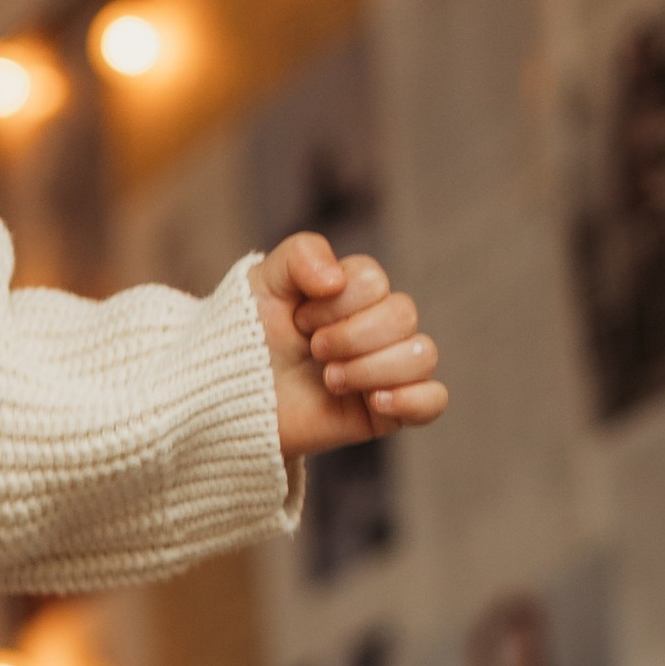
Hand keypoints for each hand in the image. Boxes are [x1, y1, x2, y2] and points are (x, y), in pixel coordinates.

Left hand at [255, 235, 446, 456]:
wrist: (229, 398)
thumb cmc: (247, 337)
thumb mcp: (264, 282)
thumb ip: (302, 254)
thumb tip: (336, 279)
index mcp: (355, 292)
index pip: (373, 281)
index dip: (335, 303)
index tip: (299, 320)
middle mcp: (377, 327)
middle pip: (403, 315)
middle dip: (351, 336)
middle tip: (314, 352)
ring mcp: (385, 369)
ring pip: (423, 355)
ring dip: (371, 369)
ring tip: (330, 382)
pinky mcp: (387, 411)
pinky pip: (434, 401)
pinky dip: (412, 399)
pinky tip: (375, 402)